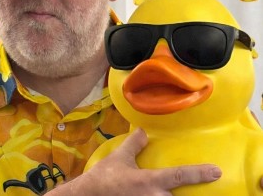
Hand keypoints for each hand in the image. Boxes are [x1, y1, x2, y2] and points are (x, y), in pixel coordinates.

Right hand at [49, 128, 221, 194]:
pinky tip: (163, 194)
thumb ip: (134, 144)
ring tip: (170, 190)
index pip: (179, 176)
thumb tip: (144, 131)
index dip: (199, 173)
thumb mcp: (119, 157)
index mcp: (149, 181)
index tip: (216, 172)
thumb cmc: (104, 177)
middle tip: (202, 191)